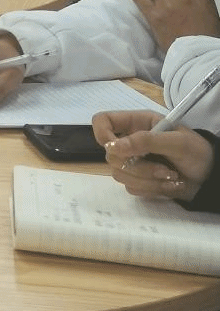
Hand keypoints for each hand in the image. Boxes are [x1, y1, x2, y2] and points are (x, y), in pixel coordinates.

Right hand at [93, 109, 214, 200]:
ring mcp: (133, 162)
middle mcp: (130, 141)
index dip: (102, 134)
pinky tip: (169, 184)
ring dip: (148, 179)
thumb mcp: (177, 142)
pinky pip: (131, 188)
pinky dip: (152, 189)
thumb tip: (112, 147)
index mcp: (136, 124)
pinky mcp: (138, 180)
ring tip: (172, 176)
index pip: (102, 121)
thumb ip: (145, 141)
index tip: (116, 148)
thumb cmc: (197, 152)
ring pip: (120, 174)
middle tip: (164, 169)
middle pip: (111, 155)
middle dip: (138, 167)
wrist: (212, 178)